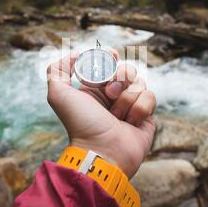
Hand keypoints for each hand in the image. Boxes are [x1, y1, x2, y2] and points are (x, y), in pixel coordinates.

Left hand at [47, 49, 155, 177]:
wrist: (104, 152)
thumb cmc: (81, 124)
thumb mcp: (59, 95)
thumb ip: (57, 70)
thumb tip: (76, 54)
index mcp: (94, 88)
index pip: (108, 61)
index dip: (110, 56)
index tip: (110, 57)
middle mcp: (113, 94)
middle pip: (126, 68)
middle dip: (119, 77)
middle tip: (109, 93)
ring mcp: (130, 104)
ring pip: (139, 81)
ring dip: (127, 98)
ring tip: (117, 115)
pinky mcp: (145, 115)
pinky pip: (150, 96)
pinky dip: (139, 108)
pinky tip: (130, 122)